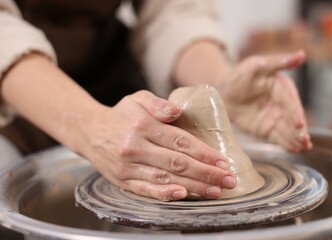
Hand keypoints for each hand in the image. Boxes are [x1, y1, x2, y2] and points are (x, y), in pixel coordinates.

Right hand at [82, 90, 235, 200]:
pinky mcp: (121, 180)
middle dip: (206, 173)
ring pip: (165, 179)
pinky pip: (145, 190)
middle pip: (177, 163)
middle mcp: (135, 146)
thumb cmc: (121, 115)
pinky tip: (184, 196)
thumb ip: (158, 103)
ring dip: (193, 186)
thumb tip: (177, 111)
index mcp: (142, 125)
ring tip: (215, 191)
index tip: (223, 162)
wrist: (89, 131)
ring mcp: (127, 166)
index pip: (180, 141)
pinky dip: (165, 195)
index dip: (204, 153)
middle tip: (228, 180)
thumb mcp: (137, 99)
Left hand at [216, 50, 311, 151]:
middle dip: (299, 130)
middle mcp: (282, 104)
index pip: (291, 101)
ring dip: (296, 139)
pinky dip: (285, 144)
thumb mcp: (255, 65)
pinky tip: (293, 150)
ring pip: (288, 130)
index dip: (295, 112)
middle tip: (304, 140)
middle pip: (292, 118)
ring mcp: (275, 118)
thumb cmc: (238, 75)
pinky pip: (277, 138)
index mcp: (282, 87)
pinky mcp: (267, 129)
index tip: (298, 122)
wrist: (221, 93)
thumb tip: (301, 54)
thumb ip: (277, 62)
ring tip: (302, 147)